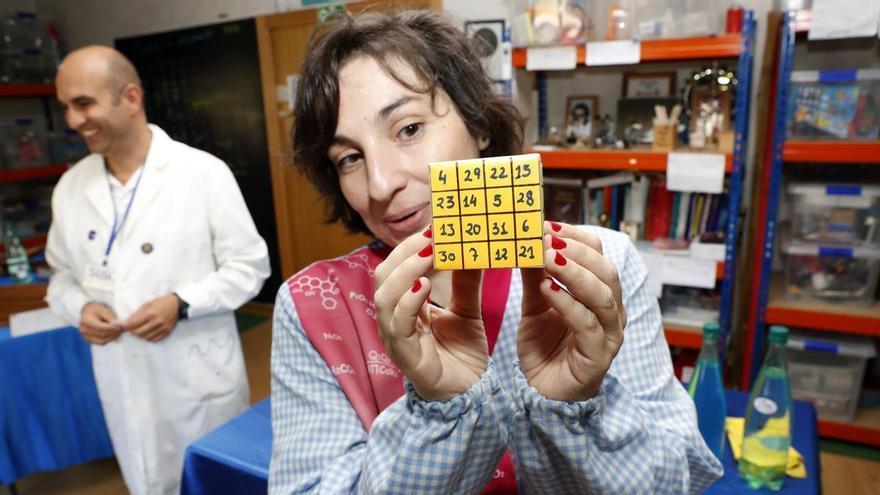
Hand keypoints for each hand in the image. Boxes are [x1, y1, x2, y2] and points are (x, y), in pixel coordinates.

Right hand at [80, 302, 122, 344]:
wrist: (87, 312)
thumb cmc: (97, 310)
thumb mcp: (104, 310)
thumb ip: (111, 318)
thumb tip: (118, 326)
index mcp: (86, 321)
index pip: (101, 327)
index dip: (112, 328)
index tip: (120, 327)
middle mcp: (84, 330)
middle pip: (102, 335)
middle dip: (114, 333)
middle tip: (122, 330)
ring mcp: (85, 336)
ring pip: (102, 341)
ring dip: (112, 338)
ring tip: (119, 333)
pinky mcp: (88, 340)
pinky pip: (101, 342)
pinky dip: (108, 340)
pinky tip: (114, 335)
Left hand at [121, 294, 179, 341]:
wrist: (177, 305)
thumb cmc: (161, 302)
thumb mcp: (147, 304)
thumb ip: (137, 314)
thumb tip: (126, 322)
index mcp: (151, 313)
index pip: (134, 324)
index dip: (125, 327)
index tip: (121, 327)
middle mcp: (157, 322)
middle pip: (139, 333)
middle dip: (132, 331)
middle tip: (130, 329)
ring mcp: (162, 328)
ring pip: (146, 337)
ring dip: (140, 335)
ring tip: (140, 330)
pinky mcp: (167, 332)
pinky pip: (154, 339)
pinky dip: (148, 338)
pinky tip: (147, 333)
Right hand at [375, 227, 487, 401]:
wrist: (472, 397)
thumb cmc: (462, 355)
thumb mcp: (466, 310)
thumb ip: (465, 281)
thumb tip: (472, 245)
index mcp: (405, 305)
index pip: (397, 266)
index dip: (412, 245)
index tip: (437, 226)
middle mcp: (394, 319)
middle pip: (383, 275)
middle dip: (405, 252)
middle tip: (433, 236)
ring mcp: (395, 338)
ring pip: (384, 297)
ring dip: (405, 272)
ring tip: (429, 255)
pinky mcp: (405, 356)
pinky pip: (398, 325)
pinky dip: (408, 304)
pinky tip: (423, 289)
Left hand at [517, 222, 625, 401]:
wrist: (541, 395)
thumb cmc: (544, 348)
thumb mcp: (534, 304)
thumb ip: (534, 274)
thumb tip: (526, 239)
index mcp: (599, 293)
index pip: (598, 254)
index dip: (576, 237)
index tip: (547, 224)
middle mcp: (611, 312)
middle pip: (606, 271)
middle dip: (576, 251)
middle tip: (546, 238)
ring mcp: (608, 335)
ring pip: (603, 296)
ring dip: (575, 273)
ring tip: (547, 258)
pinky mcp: (597, 357)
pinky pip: (587, 325)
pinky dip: (567, 304)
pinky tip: (547, 290)